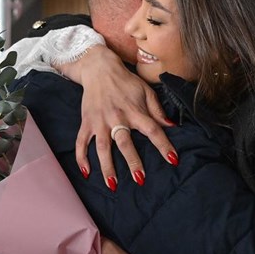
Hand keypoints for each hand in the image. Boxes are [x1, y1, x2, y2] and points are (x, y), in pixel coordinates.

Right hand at [59, 45, 177, 189]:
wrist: (99, 68)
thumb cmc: (126, 82)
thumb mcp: (146, 92)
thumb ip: (158, 111)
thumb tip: (172, 127)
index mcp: (135, 111)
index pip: (153, 130)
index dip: (164, 145)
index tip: (173, 160)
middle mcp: (117, 118)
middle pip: (124, 143)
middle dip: (132, 162)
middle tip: (140, 180)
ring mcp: (99, 121)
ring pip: (102, 148)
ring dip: (107, 167)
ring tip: (113, 185)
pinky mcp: (86, 122)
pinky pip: (81, 142)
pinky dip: (81, 158)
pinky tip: (86, 173)